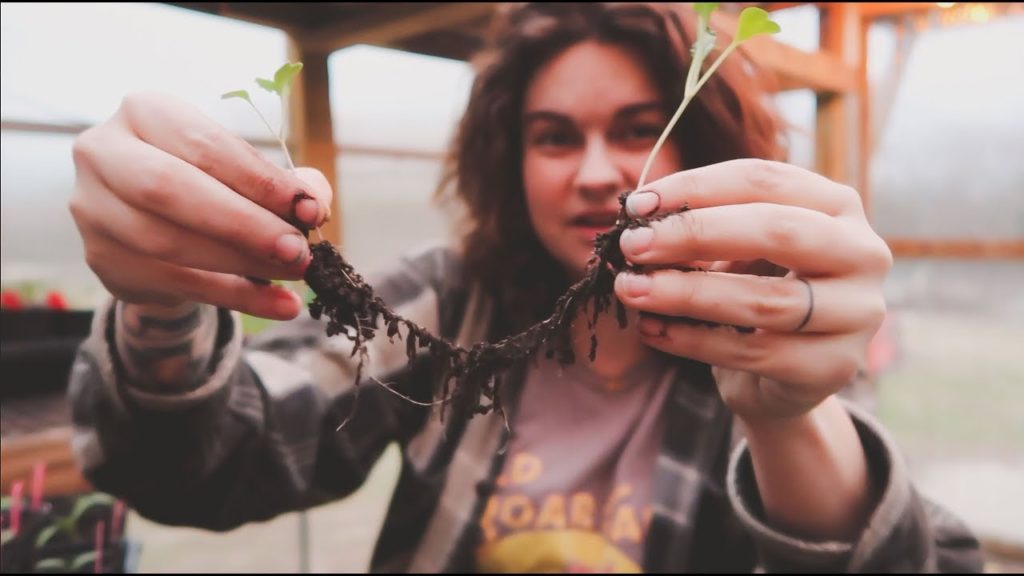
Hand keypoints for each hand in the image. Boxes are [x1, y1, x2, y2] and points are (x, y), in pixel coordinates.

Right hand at [70, 92, 332, 319]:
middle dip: (244, 224)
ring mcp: (95, 208)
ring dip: (243, 263)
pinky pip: (176, 283)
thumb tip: (313, 204)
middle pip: (171, 190)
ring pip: (169, 243)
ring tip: (295, 273)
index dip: (261, 181)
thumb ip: (285, 182)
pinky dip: (237, 297)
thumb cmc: (209, 182)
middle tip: (298, 250)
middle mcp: (106, 153)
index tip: (309, 209)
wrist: (152, 223)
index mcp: (145, 113)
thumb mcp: (245, 170)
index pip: (204, 146)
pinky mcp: (103, 258)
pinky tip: (280, 304)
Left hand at [613, 159, 891, 421]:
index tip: (635, 205)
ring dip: (686, 293)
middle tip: (633, 245)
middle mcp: (862, 252)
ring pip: (765, 298)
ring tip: (632, 289)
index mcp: (836, 205)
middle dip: (694, 234)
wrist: (782, 374)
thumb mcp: (734, 250)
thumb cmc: (754, 290)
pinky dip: (693, 340)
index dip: (695, 188)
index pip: (764, 180)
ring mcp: (858, 312)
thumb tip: (638, 219)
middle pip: (777, 230)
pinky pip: (754, 351)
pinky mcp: (835, 366)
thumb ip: (700, 227)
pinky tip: (652, 330)